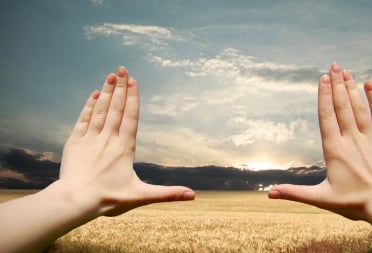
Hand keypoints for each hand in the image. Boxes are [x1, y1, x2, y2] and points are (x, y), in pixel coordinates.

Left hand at [59, 66, 194, 216]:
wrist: (76, 201)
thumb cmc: (109, 199)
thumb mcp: (141, 196)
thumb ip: (168, 193)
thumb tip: (193, 196)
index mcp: (125, 148)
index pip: (130, 117)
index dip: (133, 98)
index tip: (133, 81)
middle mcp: (108, 139)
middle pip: (116, 108)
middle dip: (120, 87)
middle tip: (123, 69)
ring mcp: (90, 139)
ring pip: (100, 110)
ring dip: (106, 92)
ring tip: (111, 75)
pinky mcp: (75, 143)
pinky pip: (83, 120)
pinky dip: (89, 106)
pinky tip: (93, 95)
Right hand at [269, 63, 371, 220]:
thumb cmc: (354, 203)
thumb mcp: (320, 198)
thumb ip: (294, 193)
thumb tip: (269, 193)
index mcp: (334, 150)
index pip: (326, 116)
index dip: (324, 96)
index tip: (323, 78)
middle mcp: (351, 139)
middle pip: (342, 106)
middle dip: (337, 84)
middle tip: (334, 65)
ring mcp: (370, 138)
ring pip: (359, 108)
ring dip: (351, 88)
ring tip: (346, 71)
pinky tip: (370, 85)